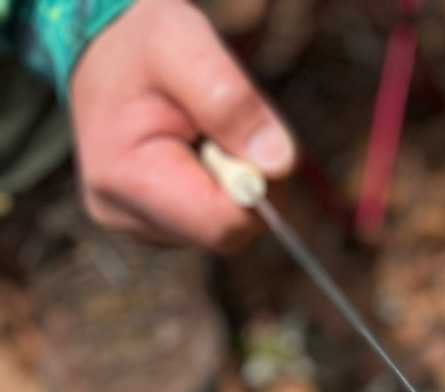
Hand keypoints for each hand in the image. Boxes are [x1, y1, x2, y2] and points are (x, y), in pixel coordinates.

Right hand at [69, 0, 295, 249]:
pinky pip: (210, 219)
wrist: (100, 51)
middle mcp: (126, 217)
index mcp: (127, 180)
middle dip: (246, 181)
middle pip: (228, 231)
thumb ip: (231, 102)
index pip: (223, 224)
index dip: (257, 187)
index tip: (251, 138)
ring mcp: (140, 227)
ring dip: (233, 181)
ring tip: (202, 132)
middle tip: (225, 127)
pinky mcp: (154, 225)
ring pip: (224, 226)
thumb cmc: (139, 44)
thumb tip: (281, 164)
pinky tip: (196, 150)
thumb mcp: (182, 45)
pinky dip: (218, 186)